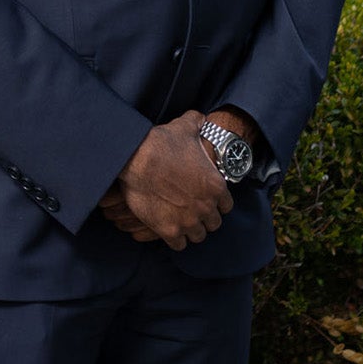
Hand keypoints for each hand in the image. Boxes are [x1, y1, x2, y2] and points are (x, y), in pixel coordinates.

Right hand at [96, 110, 232, 249]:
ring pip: (198, 236)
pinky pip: (180, 246)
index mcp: (216, 186)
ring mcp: (188, 221)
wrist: (136, 159)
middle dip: (204, 218)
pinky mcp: (169, 231)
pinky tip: (169, 229)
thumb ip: (198, 123)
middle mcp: (206, 207)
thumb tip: (201, 117)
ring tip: (181, 222)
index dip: (216, 202)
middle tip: (192, 210)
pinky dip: (176, 240)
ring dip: (191, 230)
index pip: (226, 206)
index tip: (205, 199)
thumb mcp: (186, 127)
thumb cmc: (162, 142)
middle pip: (213, 224)